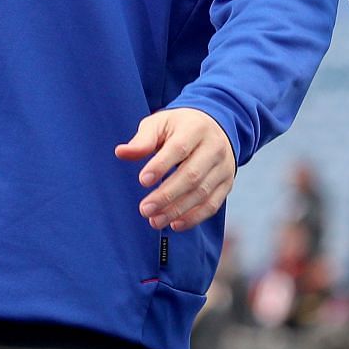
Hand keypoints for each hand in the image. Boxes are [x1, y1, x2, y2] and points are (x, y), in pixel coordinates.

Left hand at [116, 109, 238, 231]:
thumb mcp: (160, 124)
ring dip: (177, 210)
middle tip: (144, 209)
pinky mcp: (226, 183)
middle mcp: (214, 147)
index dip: (161, 166)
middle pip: (192, 175)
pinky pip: (212, 204)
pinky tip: (175, 224)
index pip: (179, 148)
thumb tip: (121, 152)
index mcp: (196, 128)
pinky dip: (194, 217)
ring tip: (154, 220)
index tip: (142, 180)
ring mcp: (223, 167)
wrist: (214, 127)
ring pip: (202, 193)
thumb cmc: (179, 127)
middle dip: (167, 195)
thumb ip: (142, 140)